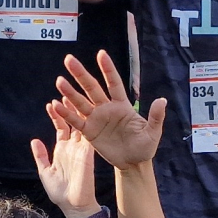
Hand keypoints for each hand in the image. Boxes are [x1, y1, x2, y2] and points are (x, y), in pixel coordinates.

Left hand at [32, 105, 102, 217]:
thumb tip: (34, 140)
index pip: (61, 128)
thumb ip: (41, 156)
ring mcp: (82, 150)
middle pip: (72, 123)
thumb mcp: (45, 172)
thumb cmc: (60, 192)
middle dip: (68, 108)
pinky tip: (85, 112)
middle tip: (65, 92)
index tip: (50, 104)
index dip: (56, 116)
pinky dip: (85, 124)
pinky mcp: (88, 154)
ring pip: (81, 126)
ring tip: (73, 96)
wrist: (74, 206)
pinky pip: (87, 136)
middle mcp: (73, 147)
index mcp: (62, 150)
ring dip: (78, 112)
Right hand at [53, 52, 165, 169]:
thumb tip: (162, 100)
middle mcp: (107, 108)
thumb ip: (156, 117)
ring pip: (81, 102)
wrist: (133, 163)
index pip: (113, 83)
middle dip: (80, 74)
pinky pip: (76, 121)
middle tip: (69, 59)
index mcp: (122, 105)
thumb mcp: (153, 133)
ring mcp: (96, 119)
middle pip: (92, 88)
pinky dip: (66, 113)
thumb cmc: (145, 146)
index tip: (101, 54)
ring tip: (59, 80)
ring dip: (70, 91)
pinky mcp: (89, 132)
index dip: (107, 69)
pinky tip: (55, 104)